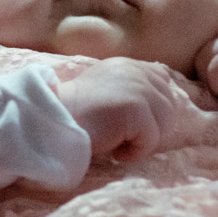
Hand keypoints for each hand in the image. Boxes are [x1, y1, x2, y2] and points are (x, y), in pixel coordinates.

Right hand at [58, 56, 179, 162]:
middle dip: (149, 126)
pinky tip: (114, 150)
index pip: (162, 80)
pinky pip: (151, 141)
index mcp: (126, 65)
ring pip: (164, 124)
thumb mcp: (102, 87)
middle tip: (119, 134)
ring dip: (142, 140)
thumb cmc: (71, 113)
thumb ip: (129, 84)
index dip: (153, 104)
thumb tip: (161, 85)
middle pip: (168, 106)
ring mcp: (138, 89)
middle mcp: (136, 72)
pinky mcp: (136, 110)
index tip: (130, 120)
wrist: (49, 123)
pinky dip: (134, 152)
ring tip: (115, 142)